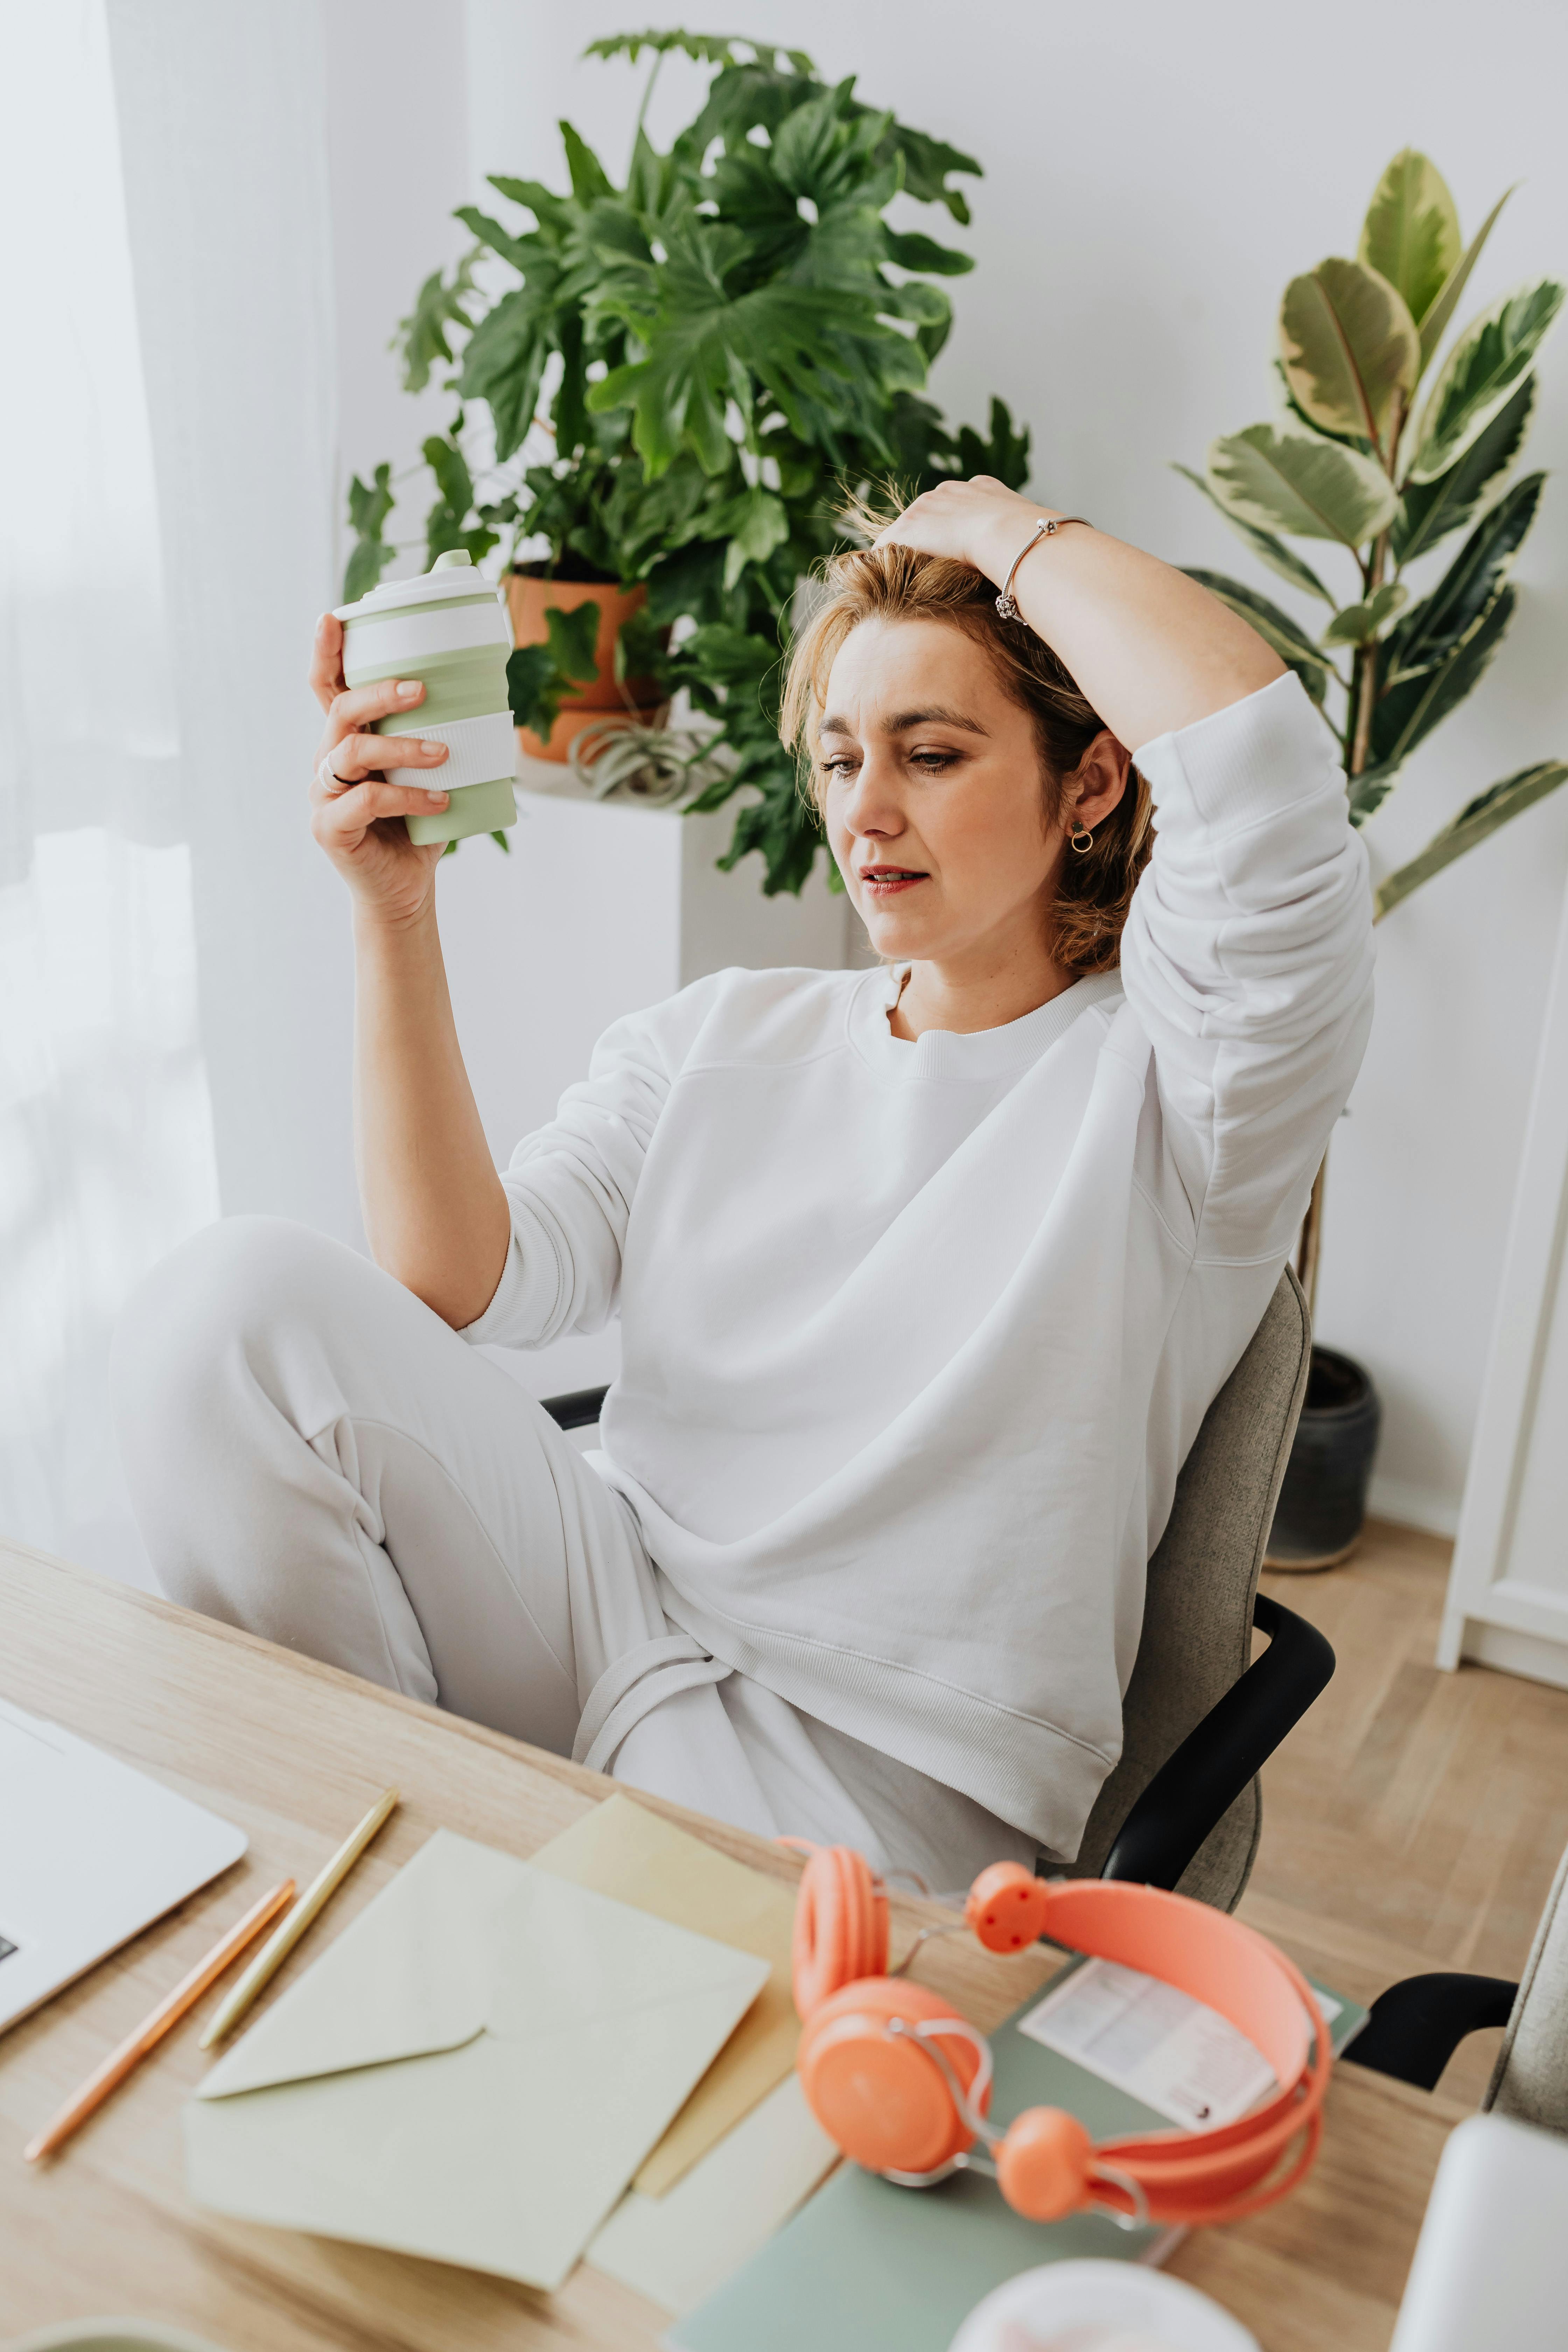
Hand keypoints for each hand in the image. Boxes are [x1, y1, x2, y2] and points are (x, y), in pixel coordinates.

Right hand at [308, 612, 451, 926]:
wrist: (406, 890)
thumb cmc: (420, 827)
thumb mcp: (432, 775)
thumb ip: (442, 737)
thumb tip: (492, 695)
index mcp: (347, 741)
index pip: (328, 688)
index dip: (326, 653)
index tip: (333, 618)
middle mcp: (328, 762)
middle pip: (340, 710)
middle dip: (379, 692)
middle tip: (420, 688)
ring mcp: (324, 795)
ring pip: (350, 752)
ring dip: (401, 747)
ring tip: (443, 754)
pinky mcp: (330, 828)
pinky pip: (366, 800)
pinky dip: (406, 797)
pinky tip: (439, 800)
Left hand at [874, 477, 1057, 588]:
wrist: (1012, 536)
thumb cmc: (1031, 546)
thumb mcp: (1030, 538)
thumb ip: (1019, 544)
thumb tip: (1030, 567)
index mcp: (983, 489)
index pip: (960, 507)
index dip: (958, 531)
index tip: (959, 551)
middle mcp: (951, 490)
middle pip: (930, 515)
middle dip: (929, 541)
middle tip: (930, 570)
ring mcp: (927, 505)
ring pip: (908, 530)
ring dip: (908, 552)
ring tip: (909, 580)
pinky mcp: (909, 526)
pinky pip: (888, 544)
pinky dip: (886, 563)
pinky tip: (889, 583)